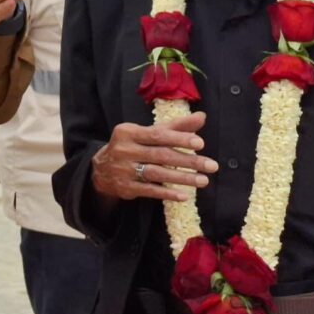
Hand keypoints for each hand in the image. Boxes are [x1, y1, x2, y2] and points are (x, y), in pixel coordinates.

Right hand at [92, 113, 215, 203]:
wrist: (101, 169)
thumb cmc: (131, 146)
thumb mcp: (147, 133)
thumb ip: (175, 127)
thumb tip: (201, 117)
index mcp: (129, 132)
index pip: (158, 135)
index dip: (179, 139)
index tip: (200, 143)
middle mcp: (124, 150)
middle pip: (160, 155)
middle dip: (188, 161)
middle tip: (212, 166)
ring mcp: (123, 169)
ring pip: (157, 174)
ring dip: (182, 178)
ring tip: (203, 181)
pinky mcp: (125, 187)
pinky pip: (149, 191)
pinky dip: (167, 193)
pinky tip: (184, 195)